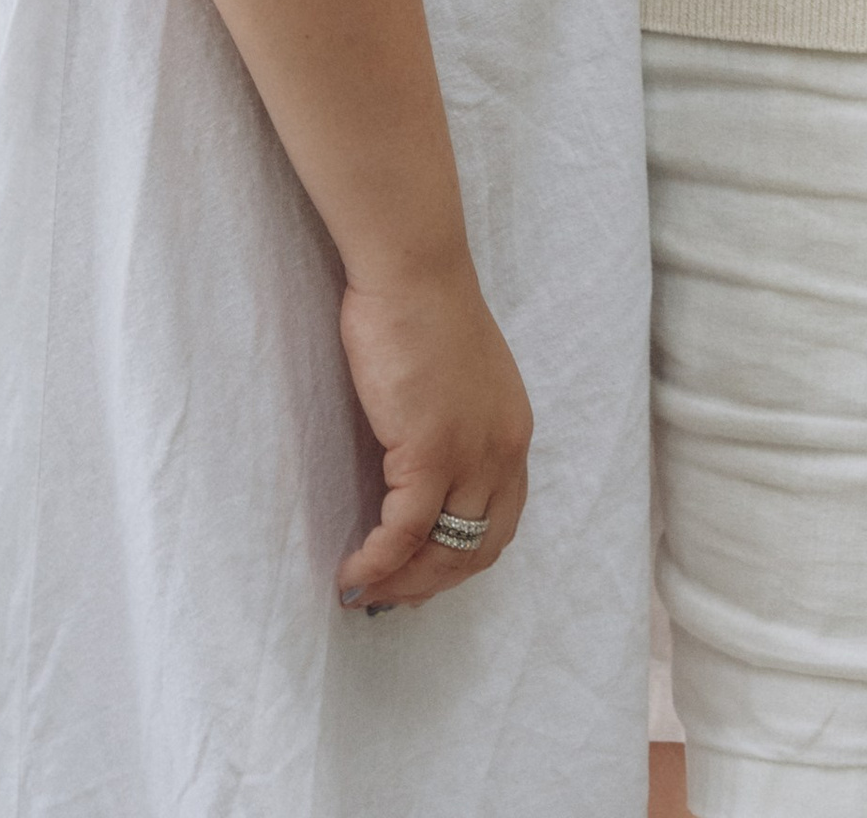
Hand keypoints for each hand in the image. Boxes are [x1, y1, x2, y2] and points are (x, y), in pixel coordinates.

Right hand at [332, 266, 531, 612]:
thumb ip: (451, 427)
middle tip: (388, 598)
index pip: (501, 522)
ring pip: (444, 550)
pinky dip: (378, 563)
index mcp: (514, 432)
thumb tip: (412, 474)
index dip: (461, 561)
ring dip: (402, 583)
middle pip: (478, 549)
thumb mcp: (456, 380)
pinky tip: (352, 573)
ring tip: (364, 592)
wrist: (412, 268)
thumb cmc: (421, 309)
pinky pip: (405, 532)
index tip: (420, 577)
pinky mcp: (430, 450)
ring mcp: (471, 453)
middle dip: (432, 584)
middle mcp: (504, 449)